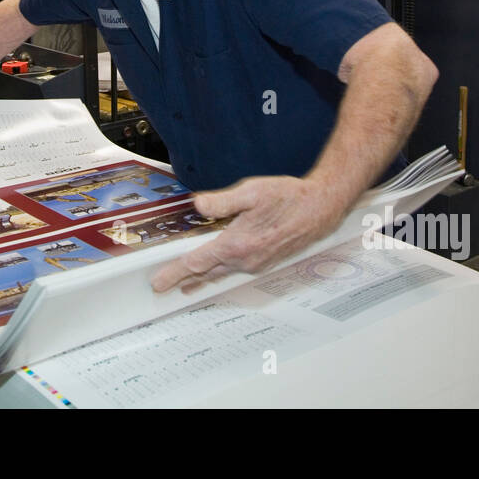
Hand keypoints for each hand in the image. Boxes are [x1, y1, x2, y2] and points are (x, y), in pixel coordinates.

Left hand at [150, 174, 354, 293]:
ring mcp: (256, 263)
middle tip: (162, 287)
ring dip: (201, 278)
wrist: (320, 207)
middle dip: (183, 280)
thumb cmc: (288, 197)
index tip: (158, 282)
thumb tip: (198, 206)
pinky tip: (216, 271)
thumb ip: (222, 202)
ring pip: (221, 273)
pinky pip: (234, 271)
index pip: (198, 262)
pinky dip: (219, 273)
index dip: (175, 272)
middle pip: (206, 273)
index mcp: (237, 244)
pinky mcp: (265, 260)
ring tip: (186, 285)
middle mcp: (246, 259)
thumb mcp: (252, 191)